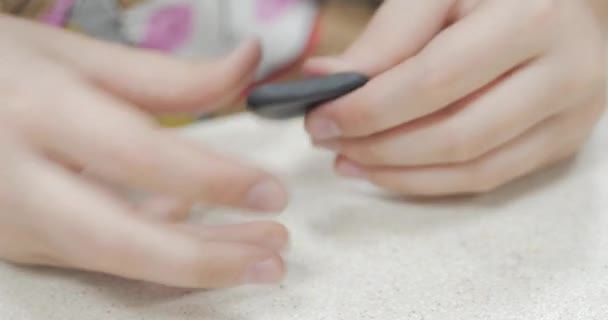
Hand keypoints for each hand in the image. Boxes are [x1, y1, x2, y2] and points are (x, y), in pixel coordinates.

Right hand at [0, 16, 288, 287]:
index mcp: (38, 109)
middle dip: (206, 258)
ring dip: (194, 262)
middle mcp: (18, 176)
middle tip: (274, 255)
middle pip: (120, 238)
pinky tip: (199, 231)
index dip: (213, 178)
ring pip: (115, 258)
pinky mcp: (18, 244)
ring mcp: (13, 221)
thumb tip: (246, 66)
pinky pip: (101, 254)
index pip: (141, 155)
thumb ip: (166, 74)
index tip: (270, 190)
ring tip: (257, 255)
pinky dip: (157, 246)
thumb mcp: (75, 56)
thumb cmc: (0, 70)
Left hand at [305, 0, 606, 195]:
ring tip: (348, 159)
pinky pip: (488, 179)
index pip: (436, 80)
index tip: (320, 117)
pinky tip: (386, 171)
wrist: (566, 6)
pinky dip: (428, 182)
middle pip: (455, 134)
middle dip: (378, 146)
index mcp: (532, 19)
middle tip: (328, 139)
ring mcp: (570, 116)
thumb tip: (324, 78)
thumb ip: (388, 35)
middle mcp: (566, 73)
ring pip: (471, 168)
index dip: (371, 108)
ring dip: (398, 173)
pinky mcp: (562, 143)